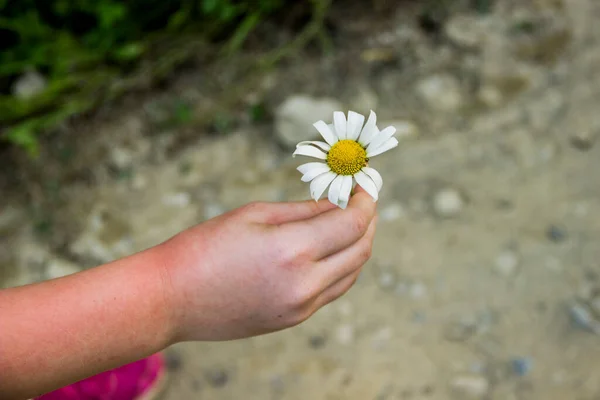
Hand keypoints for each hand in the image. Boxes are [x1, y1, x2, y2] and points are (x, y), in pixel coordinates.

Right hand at [158, 187, 377, 341]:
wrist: (171, 298)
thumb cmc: (205, 247)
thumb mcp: (254, 214)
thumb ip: (303, 210)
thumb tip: (337, 202)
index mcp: (293, 250)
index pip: (352, 223)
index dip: (366, 200)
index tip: (365, 185)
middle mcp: (305, 284)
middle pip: (360, 249)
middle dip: (368, 220)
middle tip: (361, 200)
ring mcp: (301, 307)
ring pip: (351, 273)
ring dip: (358, 245)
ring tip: (349, 222)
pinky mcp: (293, 320)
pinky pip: (333, 290)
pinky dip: (342, 267)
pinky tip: (332, 250)